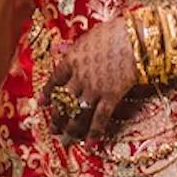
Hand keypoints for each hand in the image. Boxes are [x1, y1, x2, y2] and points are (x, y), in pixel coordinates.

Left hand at [40, 16, 138, 143]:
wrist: (134, 38)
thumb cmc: (113, 31)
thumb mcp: (89, 36)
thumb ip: (76, 49)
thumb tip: (65, 52)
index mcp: (72, 59)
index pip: (55, 79)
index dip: (48, 93)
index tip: (42, 104)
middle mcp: (79, 77)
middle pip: (64, 101)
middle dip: (57, 117)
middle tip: (53, 129)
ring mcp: (94, 88)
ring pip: (78, 114)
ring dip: (70, 130)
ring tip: (65, 142)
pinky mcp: (111, 96)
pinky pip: (100, 119)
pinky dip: (94, 133)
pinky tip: (89, 145)